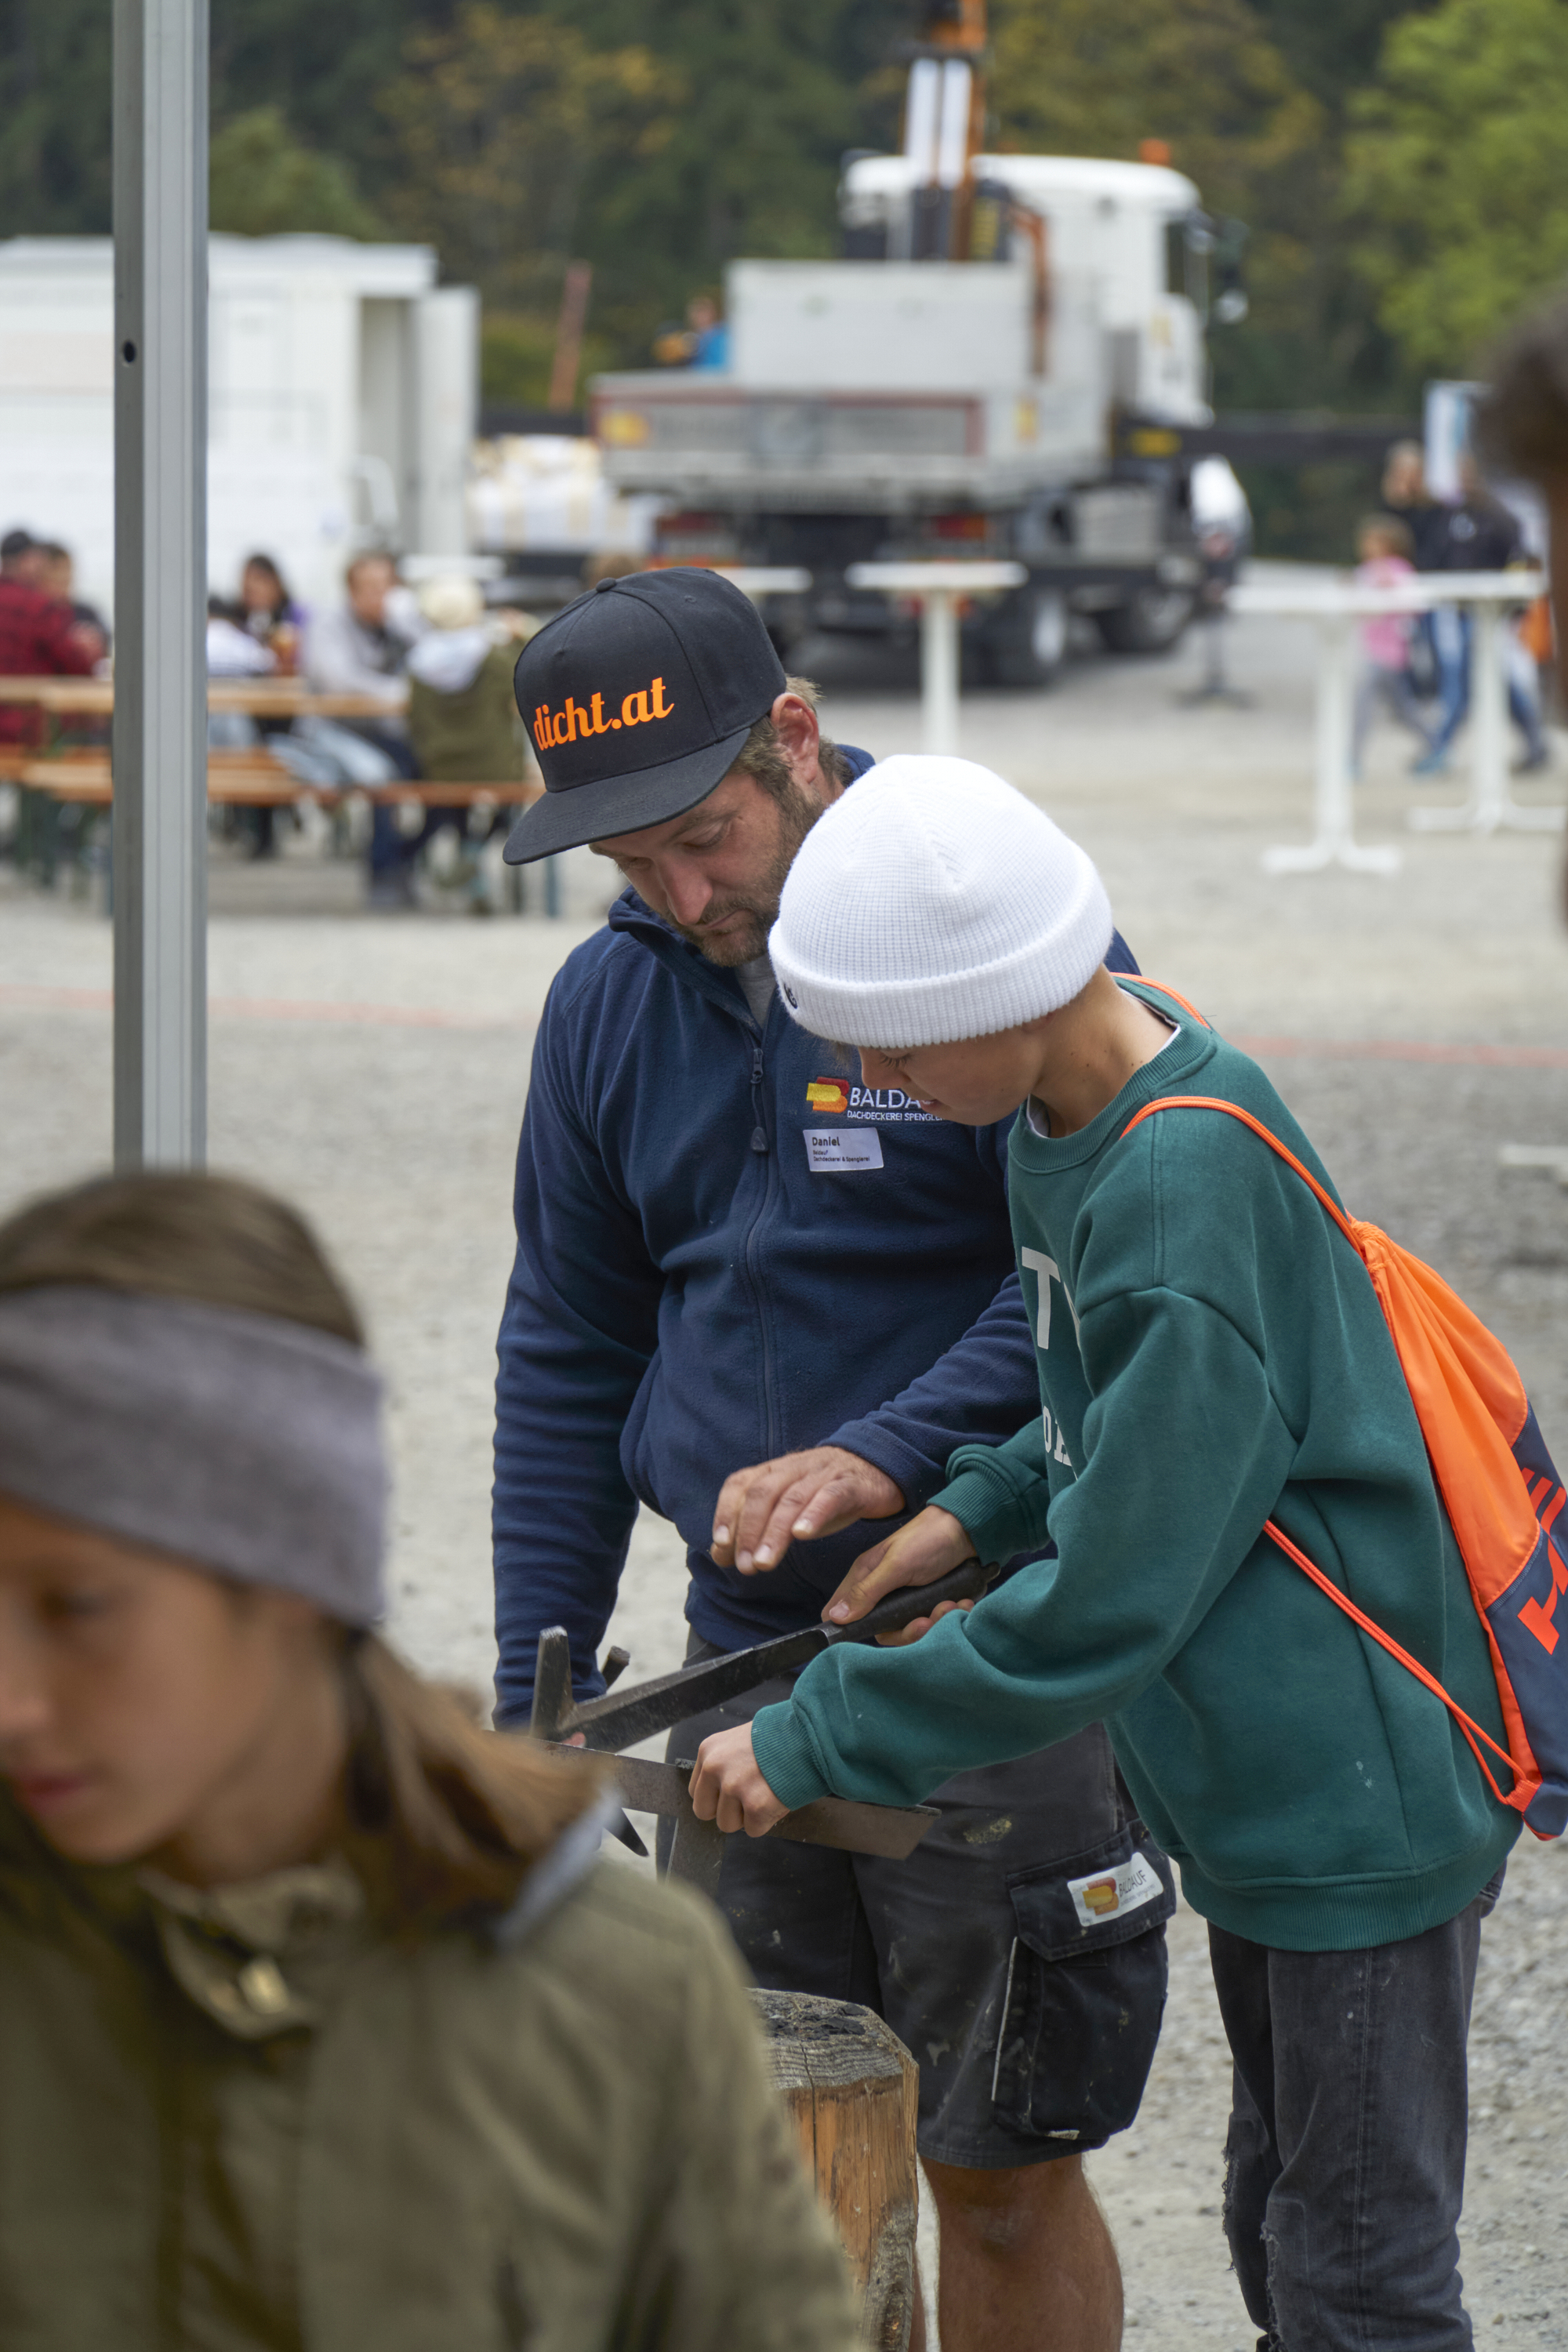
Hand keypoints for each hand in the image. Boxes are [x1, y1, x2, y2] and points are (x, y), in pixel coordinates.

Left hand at [689, 1725, 788, 1836]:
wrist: (810, 1735)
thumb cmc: (780, 1737)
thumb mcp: (740, 1741)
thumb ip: (726, 1765)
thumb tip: (720, 1794)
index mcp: (708, 1751)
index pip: (696, 1791)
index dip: (717, 1796)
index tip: (734, 1792)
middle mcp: (715, 1767)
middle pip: (704, 1811)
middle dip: (727, 1810)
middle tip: (748, 1799)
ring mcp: (734, 1786)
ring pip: (728, 1824)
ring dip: (748, 1817)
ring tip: (766, 1794)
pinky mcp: (755, 1806)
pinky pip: (754, 1830)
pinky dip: (768, 1821)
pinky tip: (777, 1799)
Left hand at [711, 1446, 902, 1574]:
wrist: (876, 1469)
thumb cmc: (823, 1495)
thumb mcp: (787, 1510)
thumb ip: (754, 1530)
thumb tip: (721, 1555)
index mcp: (773, 1471)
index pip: (740, 1484)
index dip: (725, 1512)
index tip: (721, 1546)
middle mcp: (793, 1468)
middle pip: (763, 1493)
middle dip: (748, 1531)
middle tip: (745, 1566)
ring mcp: (822, 1473)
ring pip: (793, 1498)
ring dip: (774, 1532)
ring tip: (764, 1562)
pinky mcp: (850, 1484)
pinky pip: (830, 1496)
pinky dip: (814, 1513)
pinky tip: (803, 1534)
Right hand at [823, 1506, 976, 1643]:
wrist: (967, 1530)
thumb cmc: (928, 1538)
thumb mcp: (896, 1565)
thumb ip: (867, 1591)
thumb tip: (835, 1618)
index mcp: (865, 1577)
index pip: (843, 1612)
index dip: (851, 1629)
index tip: (879, 1631)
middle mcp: (882, 1592)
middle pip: (883, 1630)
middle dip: (908, 1631)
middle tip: (926, 1620)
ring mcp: (905, 1599)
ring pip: (910, 1629)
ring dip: (933, 1623)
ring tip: (949, 1606)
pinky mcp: (927, 1603)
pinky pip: (932, 1624)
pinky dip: (948, 1618)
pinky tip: (959, 1603)